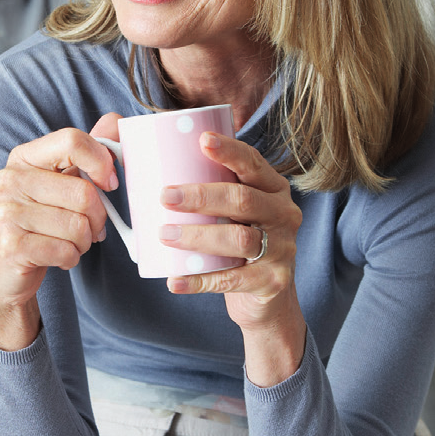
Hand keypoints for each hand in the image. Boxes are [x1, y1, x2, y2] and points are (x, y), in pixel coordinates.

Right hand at [0, 124, 116, 349]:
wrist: (2, 272)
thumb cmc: (38, 222)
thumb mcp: (59, 181)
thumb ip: (87, 151)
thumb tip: (116, 121)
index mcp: (24, 157)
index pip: (72, 140)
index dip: (101, 161)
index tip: (109, 183)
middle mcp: (10, 180)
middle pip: (84, 192)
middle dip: (98, 217)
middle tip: (91, 227)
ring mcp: (7, 213)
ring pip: (79, 226)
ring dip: (84, 241)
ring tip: (70, 242)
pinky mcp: (12, 246)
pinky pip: (66, 251)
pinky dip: (72, 258)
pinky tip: (58, 256)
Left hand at [156, 132, 302, 329]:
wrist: (269, 295)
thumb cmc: (239, 239)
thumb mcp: (236, 211)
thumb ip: (211, 187)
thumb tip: (151, 159)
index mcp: (273, 189)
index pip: (253, 163)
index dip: (229, 151)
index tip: (202, 140)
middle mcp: (284, 214)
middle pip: (243, 199)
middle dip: (202, 196)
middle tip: (165, 196)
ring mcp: (281, 249)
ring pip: (238, 238)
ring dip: (198, 236)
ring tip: (165, 235)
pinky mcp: (273, 281)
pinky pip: (233, 280)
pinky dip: (201, 280)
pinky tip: (176, 280)